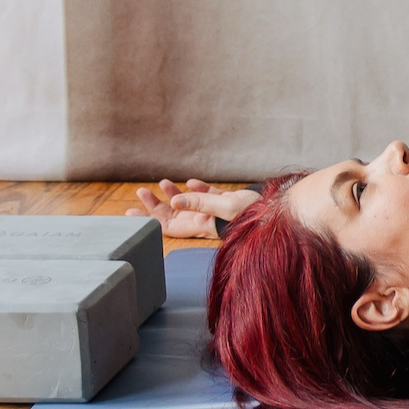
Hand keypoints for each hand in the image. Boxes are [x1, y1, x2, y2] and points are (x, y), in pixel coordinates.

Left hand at [128, 179, 260, 238]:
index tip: (130, 212)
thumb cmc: (253, 212)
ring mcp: (214, 213)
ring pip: (187, 205)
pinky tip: (192, 182)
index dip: (147, 220)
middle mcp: (203, 221)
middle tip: (140, 192)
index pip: (167, 226)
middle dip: (155, 205)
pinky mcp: (226, 204)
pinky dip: (197, 190)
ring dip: (174, 193)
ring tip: (163, 182)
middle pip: (173, 215)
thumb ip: (199, 203)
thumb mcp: (223, 207)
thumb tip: (174, 200)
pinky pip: (206, 197)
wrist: (278, 210)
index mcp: (200, 225)